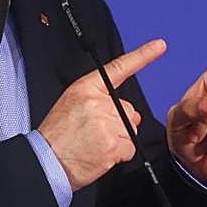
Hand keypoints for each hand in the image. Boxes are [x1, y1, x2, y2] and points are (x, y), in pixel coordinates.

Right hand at [38, 39, 166, 190]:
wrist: (47, 160)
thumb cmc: (58, 135)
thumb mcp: (72, 104)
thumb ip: (101, 102)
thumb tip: (132, 115)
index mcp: (87, 88)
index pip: (118, 68)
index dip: (142, 56)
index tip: (159, 46)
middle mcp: (99, 103)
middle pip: (129, 110)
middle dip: (119, 123)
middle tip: (96, 133)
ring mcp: (107, 124)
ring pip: (130, 130)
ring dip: (118, 140)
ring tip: (95, 145)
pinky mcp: (113, 145)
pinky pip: (129, 148)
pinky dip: (119, 155)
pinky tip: (101, 155)